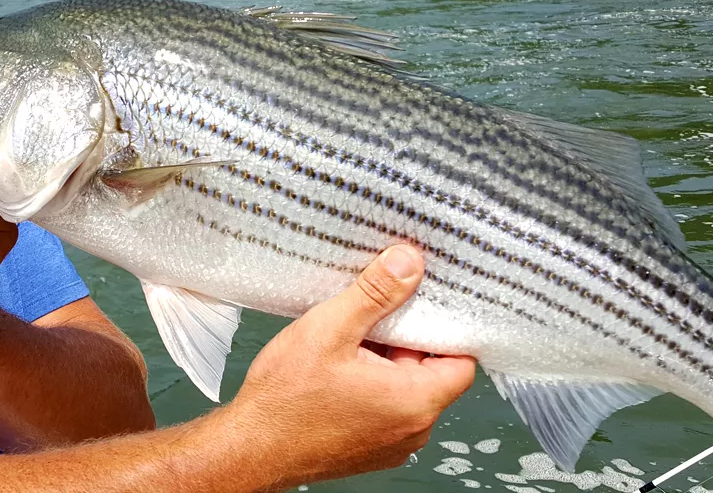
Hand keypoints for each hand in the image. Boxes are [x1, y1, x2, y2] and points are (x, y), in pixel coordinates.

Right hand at [224, 245, 475, 488]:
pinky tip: (341, 363)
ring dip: (387, 360)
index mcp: (414, 402)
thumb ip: (376, 293)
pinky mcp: (370, 447)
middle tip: (376, 311)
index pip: (462, 361)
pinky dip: (373, 381)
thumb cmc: (286, 402)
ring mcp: (392, 443)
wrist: (251, 449)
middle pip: (432, 371)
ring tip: (352, 337)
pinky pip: (388, 406)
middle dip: (407, 338)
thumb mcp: (330, 330)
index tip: (428, 301)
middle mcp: (412, 430)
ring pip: (407, 388)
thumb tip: (408, 263)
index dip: (448, 327)